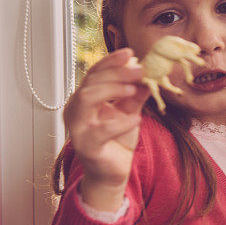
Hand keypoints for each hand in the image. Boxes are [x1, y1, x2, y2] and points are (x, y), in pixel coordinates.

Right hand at [63, 48, 149, 210]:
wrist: (113, 172)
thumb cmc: (117, 140)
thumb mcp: (130, 111)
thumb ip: (136, 94)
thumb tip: (149, 74)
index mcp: (85, 99)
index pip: (94, 73)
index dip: (110, 61)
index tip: (130, 52)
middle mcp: (76, 110)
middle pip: (91, 82)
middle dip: (116, 73)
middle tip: (140, 70)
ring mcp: (78, 128)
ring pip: (85, 99)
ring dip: (111, 90)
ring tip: (135, 89)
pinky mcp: (86, 146)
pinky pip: (100, 131)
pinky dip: (120, 122)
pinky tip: (136, 118)